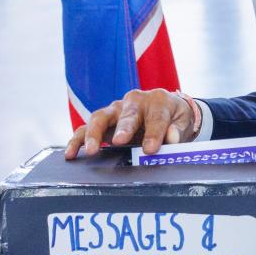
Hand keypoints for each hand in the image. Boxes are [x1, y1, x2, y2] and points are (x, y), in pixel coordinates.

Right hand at [64, 89, 198, 159]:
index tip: (150, 149)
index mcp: (157, 101)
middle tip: (119, 142)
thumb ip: (177, 131)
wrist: (167, 111)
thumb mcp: (183, 122)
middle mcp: (134, 101)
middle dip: (123, 128)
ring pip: (100, 117)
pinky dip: (78, 140)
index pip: (156, 117)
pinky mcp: (104, 121)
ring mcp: (116, 110)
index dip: (154, 133)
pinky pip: (86, 128)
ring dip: (94, 134)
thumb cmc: (174, 118)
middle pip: (126, 114)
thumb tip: (171, 137)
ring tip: (90, 150)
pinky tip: (72, 153)